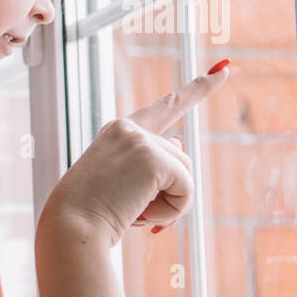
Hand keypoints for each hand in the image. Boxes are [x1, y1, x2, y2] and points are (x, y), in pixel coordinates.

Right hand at [40, 66, 231, 247]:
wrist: (72, 227)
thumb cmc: (92, 211)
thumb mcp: (125, 183)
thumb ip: (155, 162)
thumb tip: (181, 141)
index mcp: (118, 132)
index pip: (166, 107)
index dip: (198, 90)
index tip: (224, 70)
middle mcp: (129, 129)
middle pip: (179, 158)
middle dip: (169, 191)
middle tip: (134, 211)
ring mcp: (140, 140)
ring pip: (185, 174)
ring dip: (169, 203)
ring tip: (135, 214)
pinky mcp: (153, 158)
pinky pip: (187, 188)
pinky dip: (174, 210)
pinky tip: (145, 216)